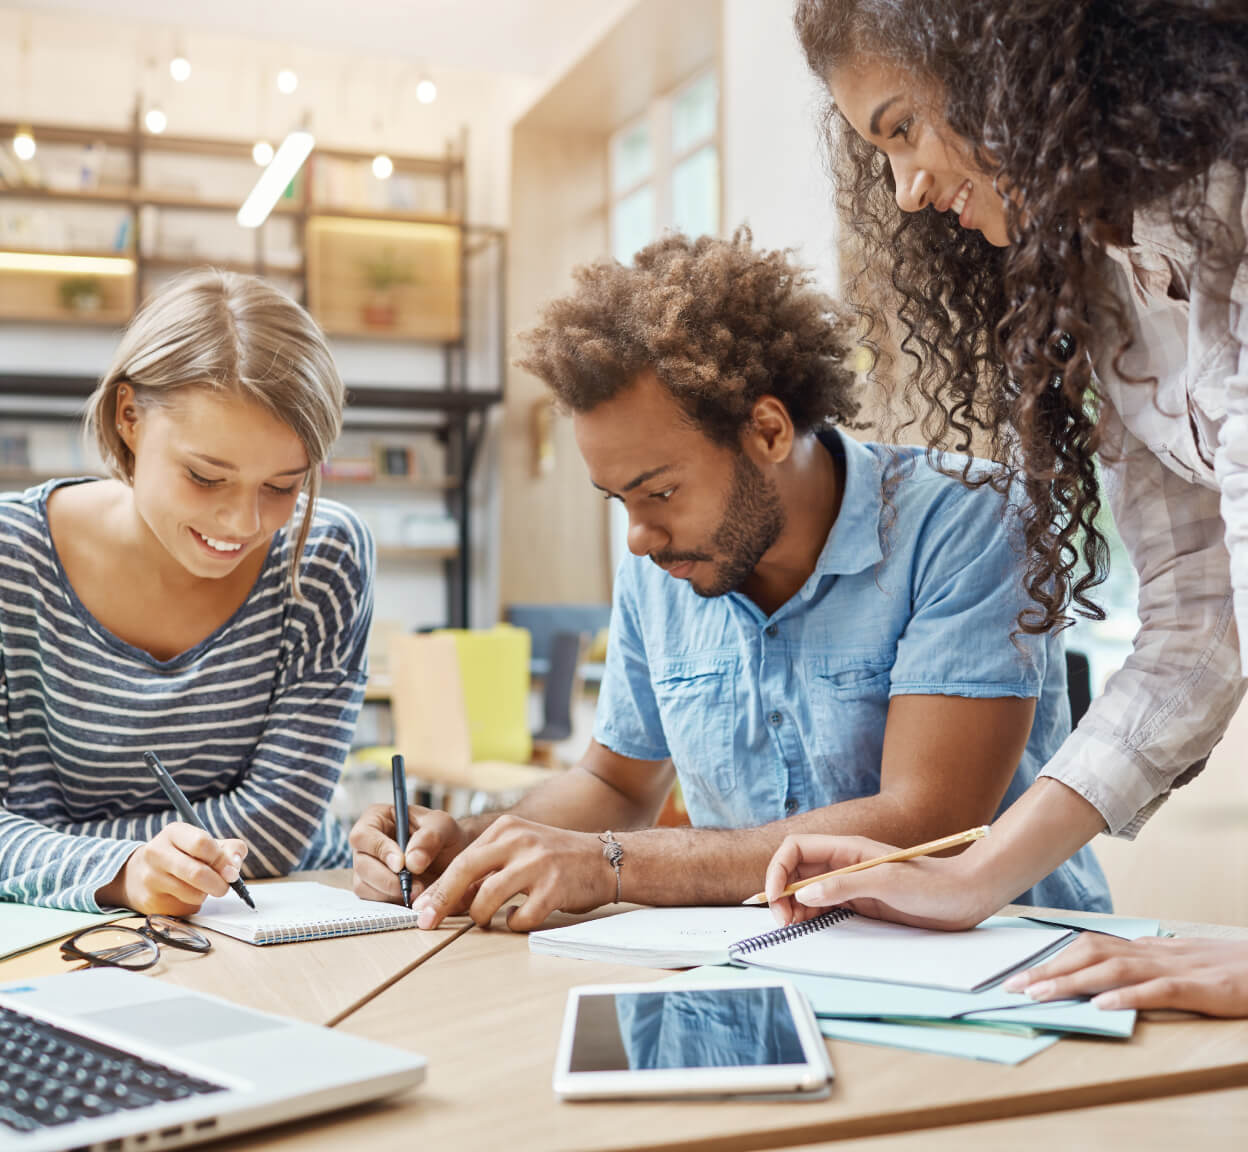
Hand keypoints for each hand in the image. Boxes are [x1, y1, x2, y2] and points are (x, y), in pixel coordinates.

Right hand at [98, 823, 247, 915]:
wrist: (141, 873)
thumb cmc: (184, 855)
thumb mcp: (207, 843)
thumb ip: (230, 850)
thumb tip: (234, 869)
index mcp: (174, 832)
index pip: (202, 843)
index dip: (221, 859)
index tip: (230, 870)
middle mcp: (157, 852)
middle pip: (197, 872)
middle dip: (219, 884)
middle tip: (224, 886)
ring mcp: (150, 877)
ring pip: (193, 894)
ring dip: (206, 894)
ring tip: (200, 887)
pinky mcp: (150, 901)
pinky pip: (183, 908)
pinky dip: (193, 905)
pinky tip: (184, 896)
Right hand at [349, 802, 468, 904]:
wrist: (453, 859)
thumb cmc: (444, 836)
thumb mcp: (444, 826)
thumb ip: (430, 837)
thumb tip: (412, 862)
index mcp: (376, 819)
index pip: (363, 835)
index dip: (379, 850)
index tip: (401, 864)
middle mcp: (366, 844)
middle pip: (361, 864)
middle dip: (387, 879)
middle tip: (415, 886)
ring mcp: (367, 869)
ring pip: (364, 886)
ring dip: (392, 893)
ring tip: (419, 890)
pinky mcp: (373, 890)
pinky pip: (373, 902)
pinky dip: (393, 903)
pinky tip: (413, 897)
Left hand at [412, 815, 614, 930]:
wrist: (607, 859)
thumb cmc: (558, 859)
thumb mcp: (521, 851)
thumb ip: (489, 868)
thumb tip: (451, 898)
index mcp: (507, 829)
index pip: (461, 859)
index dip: (438, 887)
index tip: (421, 909)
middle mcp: (519, 841)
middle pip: (465, 871)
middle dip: (441, 900)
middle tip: (426, 922)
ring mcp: (537, 863)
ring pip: (487, 898)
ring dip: (480, 916)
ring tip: (486, 921)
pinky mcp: (554, 888)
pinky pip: (520, 918)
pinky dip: (514, 924)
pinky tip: (520, 919)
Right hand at [764, 833, 990, 930]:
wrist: (964, 897)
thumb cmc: (931, 885)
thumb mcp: (887, 883)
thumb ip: (844, 887)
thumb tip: (803, 895)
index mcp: (847, 849)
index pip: (796, 849)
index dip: (778, 869)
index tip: (774, 897)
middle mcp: (844, 864)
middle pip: (796, 871)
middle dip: (780, 892)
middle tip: (781, 920)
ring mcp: (850, 884)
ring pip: (805, 890)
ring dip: (791, 906)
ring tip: (790, 925)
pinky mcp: (859, 902)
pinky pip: (823, 906)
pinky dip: (808, 915)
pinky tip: (806, 925)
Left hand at [1001, 935, 1247, 1015]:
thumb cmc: (1226, 968)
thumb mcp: (1177, 965)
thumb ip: (1143, 968)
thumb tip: (1103, 977)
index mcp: (1146, 949)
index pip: (1088, 947)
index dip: (1051, 958)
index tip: (1019, 974)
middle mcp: (1154, 953)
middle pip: (1090, 954)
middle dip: (1048, 970)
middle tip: (1013, 987)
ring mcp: (1177, 969)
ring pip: (1114, 969)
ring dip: (1073, 982)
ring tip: (1041, 995)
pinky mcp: (1201, 988)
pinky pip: (1158, 991)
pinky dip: (1127, 996)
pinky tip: (1102, 1005)